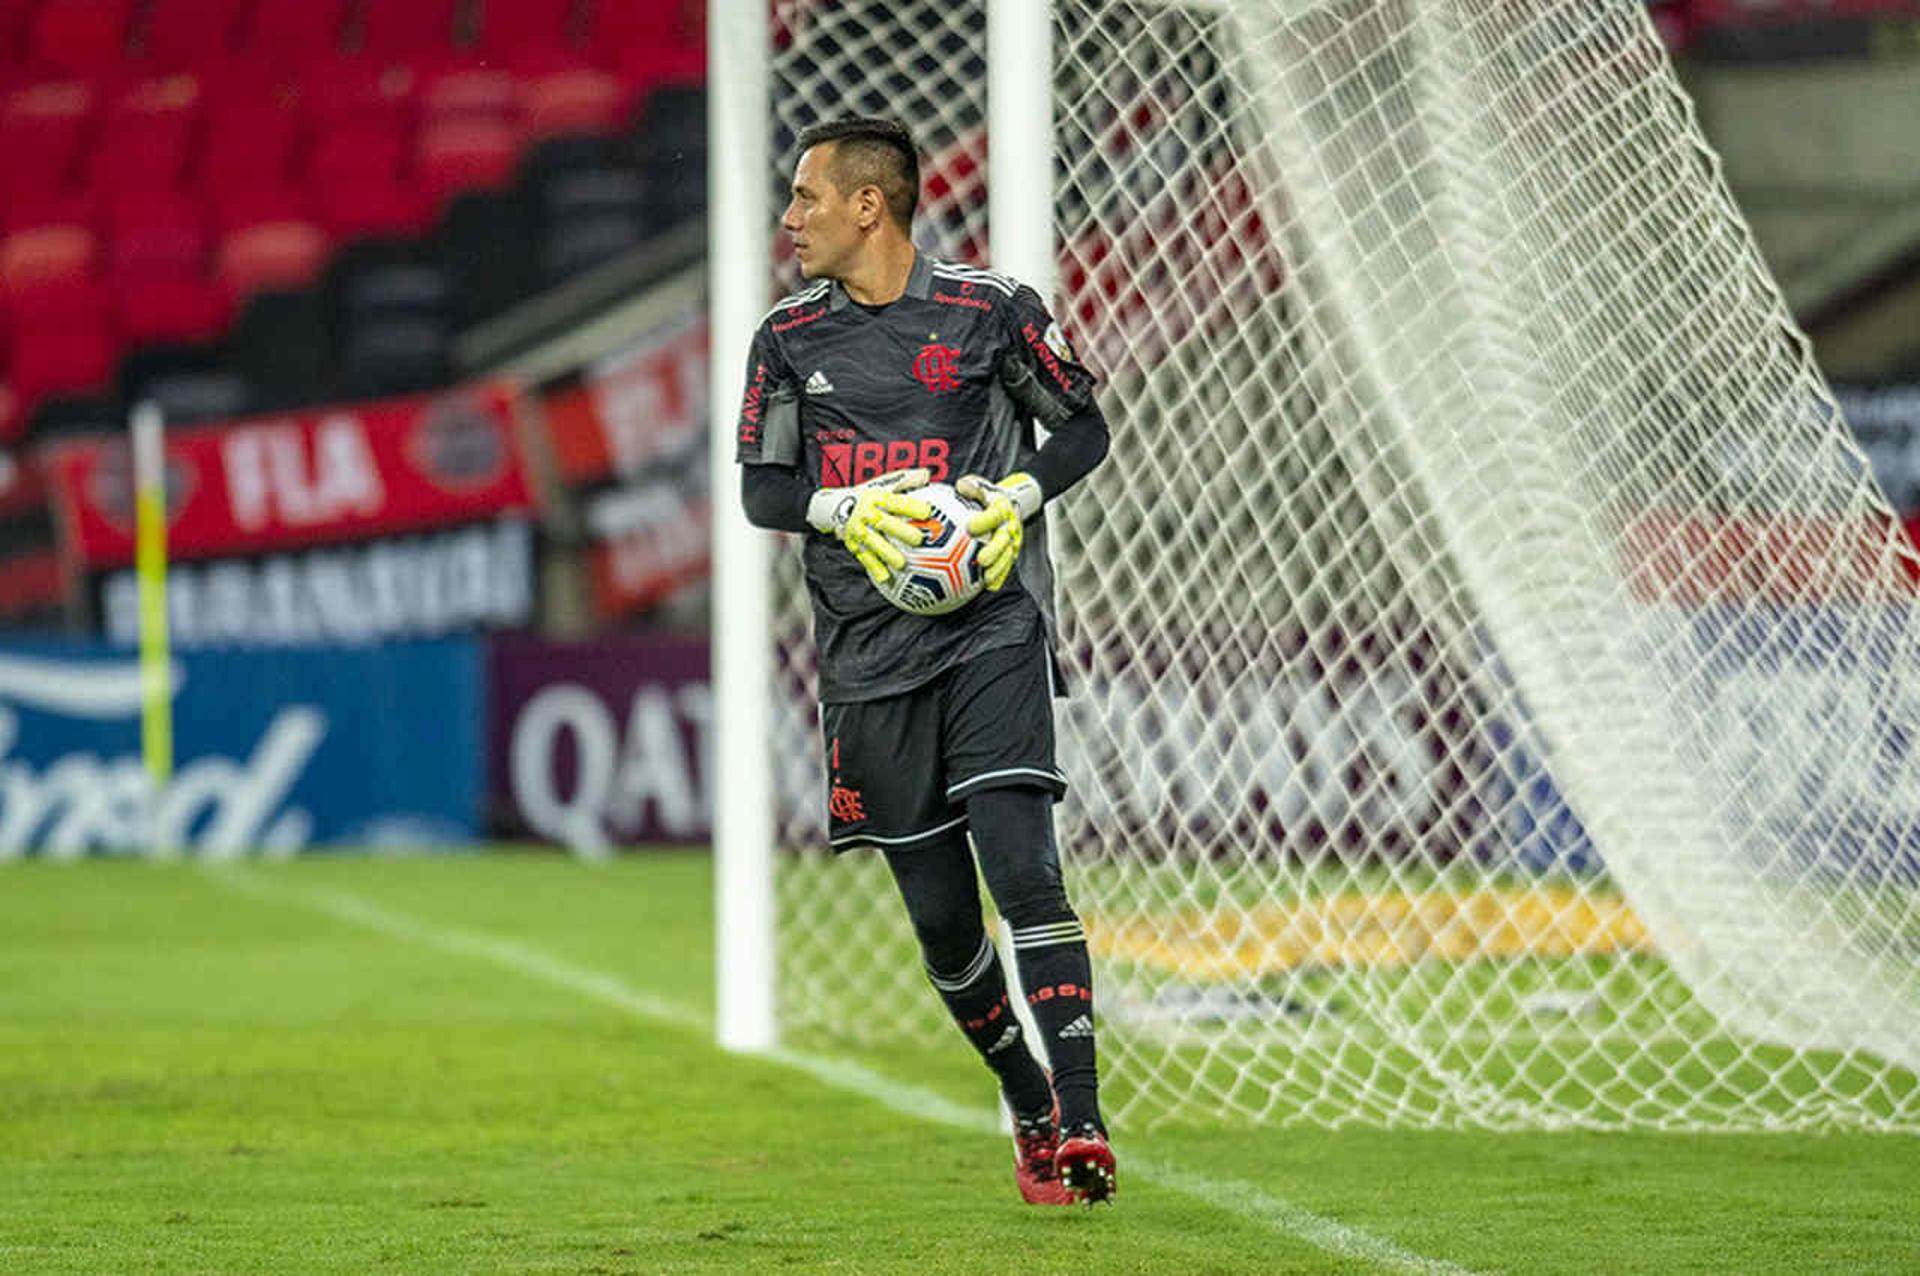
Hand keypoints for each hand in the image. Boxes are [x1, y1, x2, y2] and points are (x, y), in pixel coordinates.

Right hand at [806, 467, 933, 583]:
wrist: (834, 506)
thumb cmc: (866, 494)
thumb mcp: (883, 483)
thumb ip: (905, 479)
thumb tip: (927, 475)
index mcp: (876, 498)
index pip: (895, 501)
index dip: (911, 506)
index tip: (928, 512)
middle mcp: (866, 514)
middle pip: (884, 523)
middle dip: (901, 531)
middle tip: (918, 540)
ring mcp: (858, 532)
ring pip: (874, 543)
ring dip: (887, 554)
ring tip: (902, 564)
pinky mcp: (854, 545)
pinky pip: (865, 558)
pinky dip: (875, 568)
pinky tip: (886, 578)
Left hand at [955, 471, 1041, 590]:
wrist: (1010, 501)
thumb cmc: (986, 494)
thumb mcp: (979, 485)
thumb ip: (971, 487)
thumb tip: (960, 486)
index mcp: (1001, 507)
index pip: (994, 514)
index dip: (984, 521)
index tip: (970, 526)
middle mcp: (1010, 524)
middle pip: (1004, 539)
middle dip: (994, 551)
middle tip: (981, 560)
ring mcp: (1013, 540)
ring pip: (1008, 555)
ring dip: (998, 568)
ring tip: (986, 578)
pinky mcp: (1013, 551)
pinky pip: (1007, 565)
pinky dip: (999, 576)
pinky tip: (989, 586)